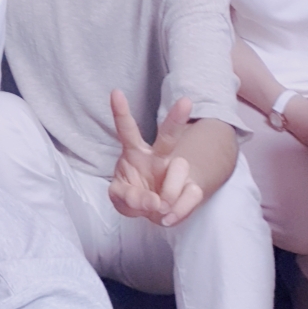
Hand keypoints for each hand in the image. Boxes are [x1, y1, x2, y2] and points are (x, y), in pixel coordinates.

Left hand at [107, 90, 203, 226]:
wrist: (156, 212)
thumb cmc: (133, 196)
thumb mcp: (121, 198)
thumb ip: (128, 198)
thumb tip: (155, 203)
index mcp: (134, 153)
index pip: (127, 130)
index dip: (121, 112)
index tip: (115, 92)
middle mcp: (157, 157)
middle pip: (168, 136)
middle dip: (176, 119)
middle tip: (186, 102)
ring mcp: (175, 171)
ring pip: (180, 166)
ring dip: (168, 191)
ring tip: (159, 206)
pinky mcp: (191, 187)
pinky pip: (192, 193)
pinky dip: (179, 209)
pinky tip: (168, 216)